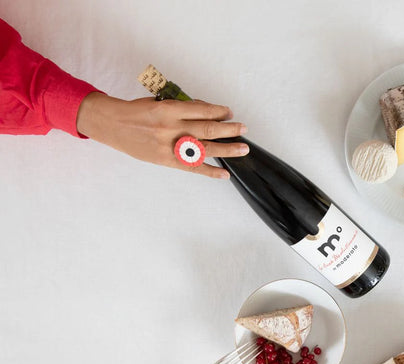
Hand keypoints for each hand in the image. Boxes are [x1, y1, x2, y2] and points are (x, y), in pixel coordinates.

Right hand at [76, 92, 249, 178]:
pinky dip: (210, 171)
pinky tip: (224, 174)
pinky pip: (192, 168)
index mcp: (169, 109)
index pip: (202, 110)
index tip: (230, 112)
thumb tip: (207, 112)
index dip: (219, 112)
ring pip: (204, 148)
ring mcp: (169, 146)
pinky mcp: (166, 161)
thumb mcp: (159, 102)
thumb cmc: (136, 112)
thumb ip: (182, 108)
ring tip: (242, 148)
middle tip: (243, 129)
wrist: (112, 125)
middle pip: (208, 129)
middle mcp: (171, 127)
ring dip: (226, 149)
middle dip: (229, 129)